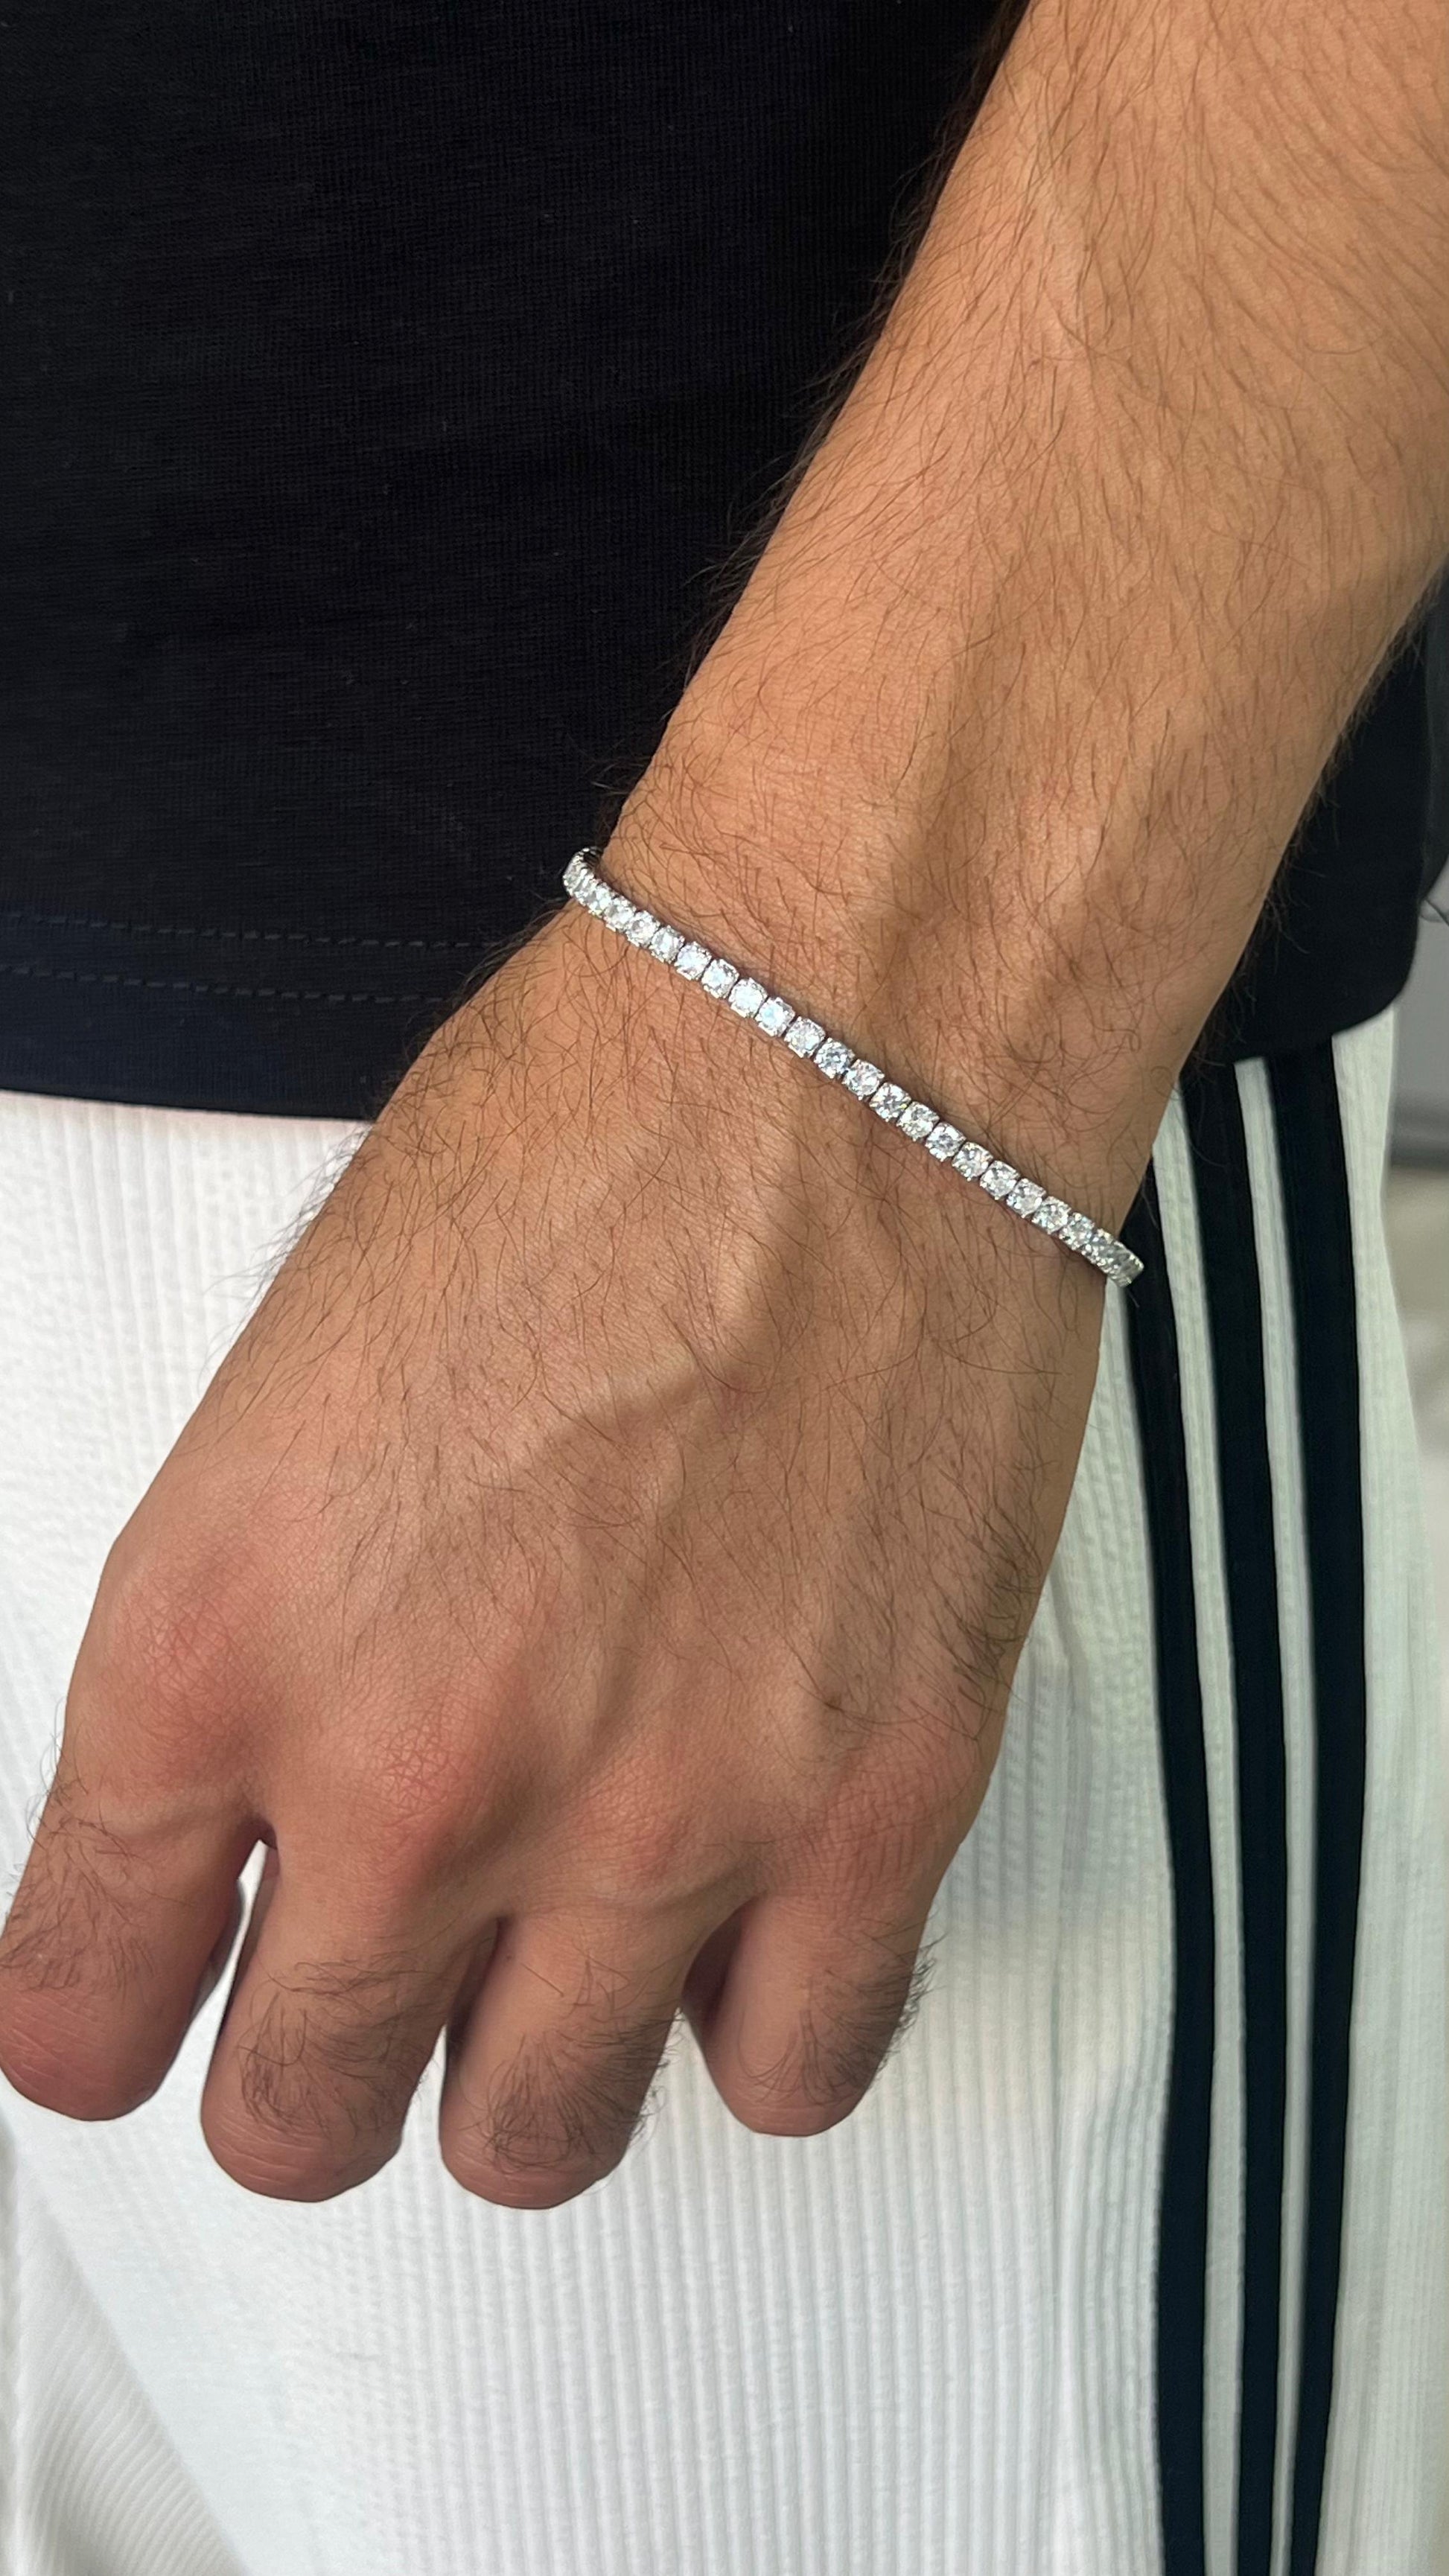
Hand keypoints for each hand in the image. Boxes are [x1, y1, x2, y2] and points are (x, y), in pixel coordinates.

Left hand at [0, 872, 1108, 2206]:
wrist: (838, 1054)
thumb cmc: (577, 1149)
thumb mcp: (285, 1396)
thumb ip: (244, 1645)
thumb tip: (248, 1799)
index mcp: (218, 1643)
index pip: (80, 1994)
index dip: (97, 2025)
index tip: (135, 2017)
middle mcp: (416, 1770)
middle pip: (295, 2116)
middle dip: (299, 2079)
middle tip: (351, 2003)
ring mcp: (655, 1814)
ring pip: (532, 2140)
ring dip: (520, 2074)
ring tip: (557, 1963)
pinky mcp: (868, 1811)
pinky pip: (783, 2076)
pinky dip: (747, 2030)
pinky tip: (740, 1929)